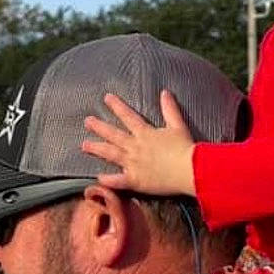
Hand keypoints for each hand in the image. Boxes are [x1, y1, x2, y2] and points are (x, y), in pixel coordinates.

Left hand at [81, 89, 195, 195]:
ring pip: (111, 154)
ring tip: (84, 145)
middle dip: (99, 127)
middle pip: (114, 135)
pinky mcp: (136, 180)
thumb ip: (170, 109)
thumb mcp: (177, 125)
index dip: (116, 106)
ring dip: (97, 149)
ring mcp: (133, 164)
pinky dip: (108, 180)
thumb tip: (164, 92)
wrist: (189, 170)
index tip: (106, 98)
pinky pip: (118, 180)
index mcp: (145, 133)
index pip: (128, 116)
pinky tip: (98, 178)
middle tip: (87, 121)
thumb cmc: (185, 148)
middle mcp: (135, 147)